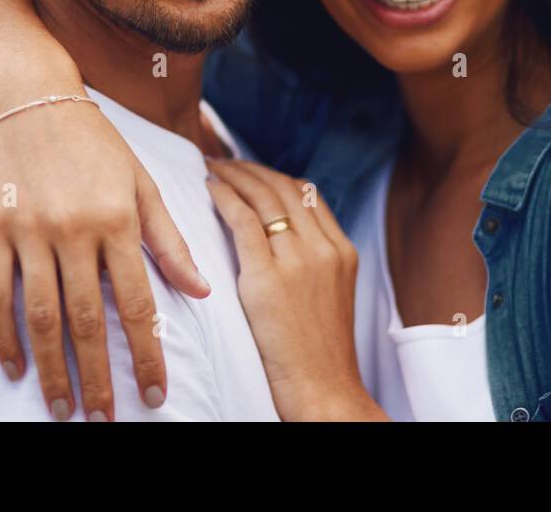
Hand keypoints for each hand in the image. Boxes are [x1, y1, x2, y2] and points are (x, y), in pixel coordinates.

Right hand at [0, 94, 210, 420]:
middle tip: (106, 419)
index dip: (146, 355)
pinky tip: (15, 368)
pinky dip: (4, 336)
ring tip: (63, 409)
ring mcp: (30, 231)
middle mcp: (75, 229)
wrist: (31, 96)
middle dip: (98, 377)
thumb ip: (169, 238)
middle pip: (88, 320)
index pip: (138, 303)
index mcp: (119, 219)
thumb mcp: (142, 182)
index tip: (154, 395)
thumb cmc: (97, 142)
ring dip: (52, 370)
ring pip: (42, 317)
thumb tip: (202, 289)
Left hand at [204, 159, 386, 420]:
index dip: (275, 176)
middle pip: (285, 188)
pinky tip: (208, 189)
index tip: (251, 170)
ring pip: (263, 197)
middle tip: (224, 160)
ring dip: (235, 176)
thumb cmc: (319, 354)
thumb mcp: (330, 297)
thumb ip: (313, 263)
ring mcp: (299, 260)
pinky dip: (225, 197)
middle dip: (251, 169)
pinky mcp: (268, 278)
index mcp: (342, 250)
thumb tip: (284, 242)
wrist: (324, 389)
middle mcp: (324, 247)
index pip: (307, 193)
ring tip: (211, 168)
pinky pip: (243, 221)